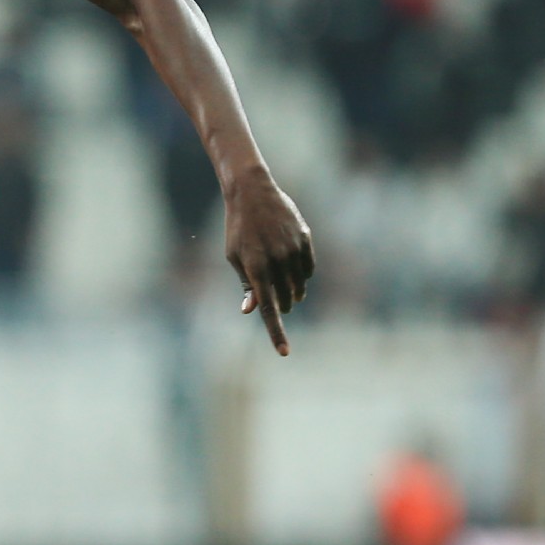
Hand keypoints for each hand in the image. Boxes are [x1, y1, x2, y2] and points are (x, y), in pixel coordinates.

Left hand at [224, 169, 314, 356]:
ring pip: (299, 286)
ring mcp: (293, 249)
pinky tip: (292, 267)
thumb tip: (251, 310)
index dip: (276, 332)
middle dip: (279, 305)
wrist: (253, 193)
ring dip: (291, 291)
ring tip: (280, 279)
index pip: (268, 308)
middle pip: (285, 300)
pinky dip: (302, 275)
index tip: (284, 352)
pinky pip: (309, 270)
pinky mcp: (305, 239)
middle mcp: (277, 260)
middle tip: (271, 295)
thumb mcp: (234, 256)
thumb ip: (246, 284)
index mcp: (255, 268)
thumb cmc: (238, 229)